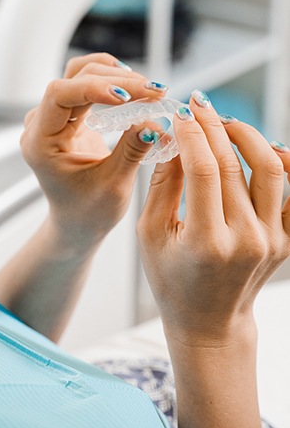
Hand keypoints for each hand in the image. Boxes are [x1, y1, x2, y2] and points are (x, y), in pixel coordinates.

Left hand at [21, 53, 166, 245]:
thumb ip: (131, 151)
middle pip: (74, 79)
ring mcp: (52, 117)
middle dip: (118, 81)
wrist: (78, 222)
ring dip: (116, 75)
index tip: (129, 96)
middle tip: (156, 93)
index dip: (94, 88)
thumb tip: (155, 122)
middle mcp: (41, 125)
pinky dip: (111, 80)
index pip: (59, 95)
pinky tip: (134, 88)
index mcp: (40, 143)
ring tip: (149, 90)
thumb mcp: (113, 186)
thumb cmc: (88, 212)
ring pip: (80, 75)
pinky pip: (85, 84)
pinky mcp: (67, 115)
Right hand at [137, 91, 289, 344]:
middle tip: (198, 106)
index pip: (203, 170)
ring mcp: (272, 241)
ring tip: (226, 124)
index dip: (191, 134)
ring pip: (272, 168)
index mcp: (205, 242)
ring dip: (248, 137)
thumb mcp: (151, 236)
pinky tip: (265, 148)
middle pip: (234, 164)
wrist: (209, 322)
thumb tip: (173, 140)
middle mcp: (246, 240)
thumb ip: (162, 186)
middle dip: (214, 126)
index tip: (180, 114)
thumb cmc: (172, 281)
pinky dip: (284, 164)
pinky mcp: (286, 241)